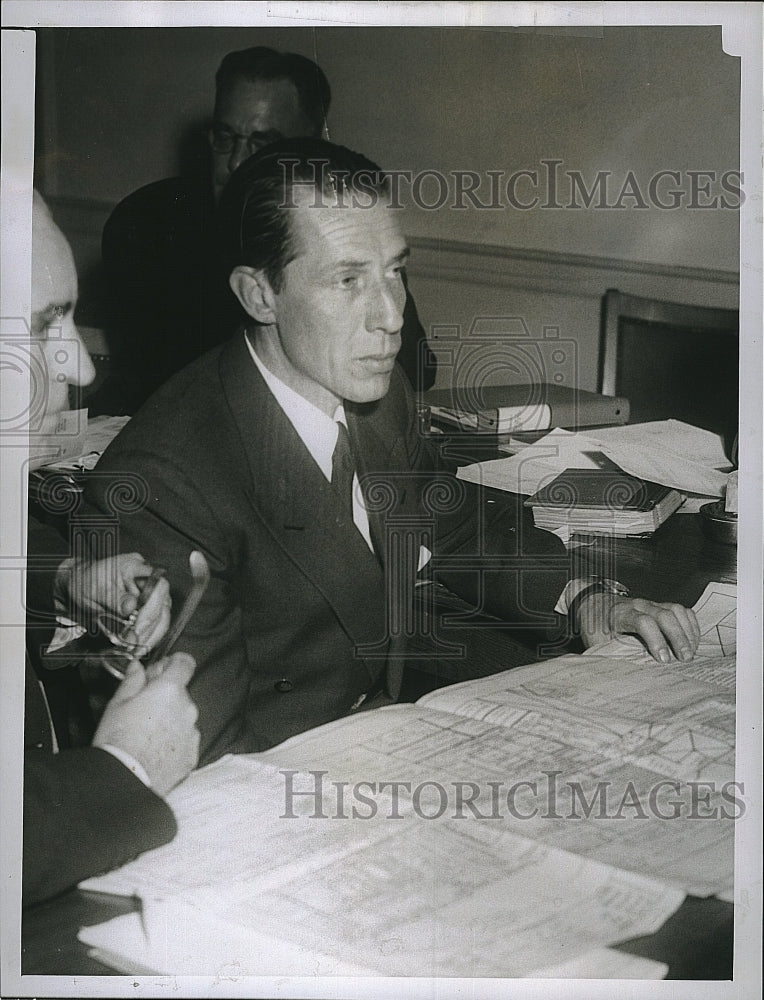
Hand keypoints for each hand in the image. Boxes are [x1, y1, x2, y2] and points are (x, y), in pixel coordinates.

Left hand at [54, 553, 170, 651]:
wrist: (80, 586)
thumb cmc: (86, 582)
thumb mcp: (93, 590)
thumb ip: (113, 598)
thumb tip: (130, 607)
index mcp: (135, 567)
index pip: (158, 584)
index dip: (153, 606)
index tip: (138, 626)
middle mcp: (147, 579)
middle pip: (163, 604)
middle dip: (149, 627)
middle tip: (133, 642)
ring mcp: (150, 594)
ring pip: (163, 616)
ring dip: (151, 635)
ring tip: (135, 649)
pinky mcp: (149, 608)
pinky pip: (157, 624)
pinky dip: (149, 637)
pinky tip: (138, 647)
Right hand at [93, 652, 199, 795]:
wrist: (125, 779)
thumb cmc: (118, 742)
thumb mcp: (117, 703)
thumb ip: (133, 680)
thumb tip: (137, 668)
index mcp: (170, 690)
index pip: (185, 663)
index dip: (173, 663)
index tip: (163, 669)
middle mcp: (187, 709)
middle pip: (180, 693)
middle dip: (165, 696)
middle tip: (142, 708)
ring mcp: (192, 733)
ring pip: (183, 718)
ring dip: (170, 720)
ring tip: (145, 734)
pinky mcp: (191, 754)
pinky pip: (185, 741)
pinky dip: (173, 742)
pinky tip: (153, 749)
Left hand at [578, 593, 700, 662]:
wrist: (593, 603)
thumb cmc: (596, 625)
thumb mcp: (597, 641)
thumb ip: (611, 654)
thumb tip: (625, 678)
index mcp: (620, 614)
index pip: (643, 622)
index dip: (655, 640)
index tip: (663, 660)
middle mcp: (638, 605)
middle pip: (664, 615)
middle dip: (678, 638)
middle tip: (685, 659)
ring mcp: (651, 603)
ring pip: (676, 610)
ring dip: (687, 631)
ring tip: (691, 653)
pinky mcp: (660, 605)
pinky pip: (681, 610)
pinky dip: (690, 625)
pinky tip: (692, 642)